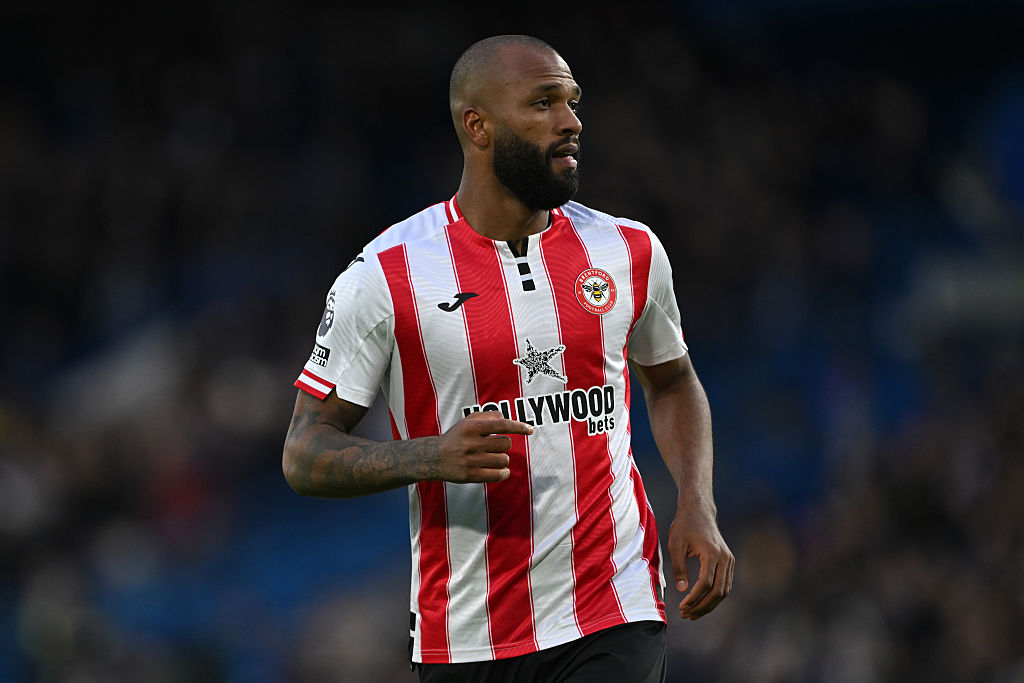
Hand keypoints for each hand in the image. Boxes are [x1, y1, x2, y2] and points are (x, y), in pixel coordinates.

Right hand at [434, 412, 533, 482]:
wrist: (433, 458)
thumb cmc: (456, 437)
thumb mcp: (467, 421)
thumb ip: (488, 416)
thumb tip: (507, 419)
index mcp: (471, 427)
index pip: (501, 425)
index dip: (518, 427)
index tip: (530, 430)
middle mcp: (471, 443)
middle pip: (505, 444)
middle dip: (504, 446)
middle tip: (494, 447)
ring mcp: (471, 460)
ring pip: (504, 460)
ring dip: (503, 460)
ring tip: (493, 458)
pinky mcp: (471, 476)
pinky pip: (498, 475)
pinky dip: (504, 473)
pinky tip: (502, 471)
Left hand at [668, 505, 733, 619]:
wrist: (699, 511)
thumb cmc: (684, 526)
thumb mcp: (675, 544)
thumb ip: (678, 567)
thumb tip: (682, 589)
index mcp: (712, 553)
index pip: (705, 583)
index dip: (694, 598)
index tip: (682, 607)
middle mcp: (725, 558)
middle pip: (718, 591)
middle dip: (702, 606)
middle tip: (687, 615)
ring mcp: (729, 560)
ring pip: (724, 590)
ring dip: (709, 604)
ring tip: (692, 613)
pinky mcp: (729, 562)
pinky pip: (725, 584)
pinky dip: (714, 596)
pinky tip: (701, 603)